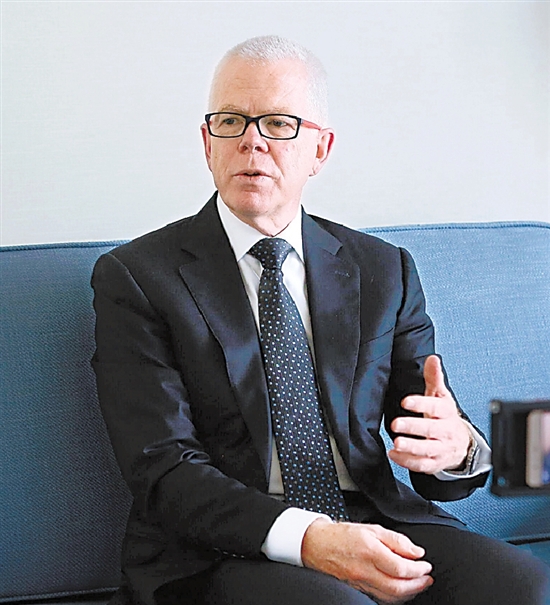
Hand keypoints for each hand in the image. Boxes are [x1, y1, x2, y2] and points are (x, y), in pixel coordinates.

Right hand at [301, 519, 432, 603]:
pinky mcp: (357, 590)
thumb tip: (416, 552)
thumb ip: (395, 539)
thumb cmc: (342, 535)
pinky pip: (380, 598)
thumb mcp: (371, 528)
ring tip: (418, 585)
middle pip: (398, 587)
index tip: (426, 565)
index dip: (418, 569)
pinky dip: (395, 597)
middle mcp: (365, 571)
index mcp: (370, 551)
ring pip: (390, 597)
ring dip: (409, 593)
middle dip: (418, 585)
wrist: (317, 545)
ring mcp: (360, 583)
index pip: (401, 568)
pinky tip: (401, 590)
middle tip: (427, 578)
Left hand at [388, 355, 470, 473]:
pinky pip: (423, 465)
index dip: (421, 404)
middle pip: (431, 429)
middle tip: (395, 424)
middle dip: (413, 427)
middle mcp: (445, 431)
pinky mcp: (436, 463)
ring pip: (428, 449)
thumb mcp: (441, 396)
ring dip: (411, 447)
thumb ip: (434, 378)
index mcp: (447, 412)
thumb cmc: (446, 416)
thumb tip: (432, 358)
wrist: (462, 444)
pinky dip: (408, 461)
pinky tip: (394, 454)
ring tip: (396, 443)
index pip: (436, 407)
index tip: (405, 402)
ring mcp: (441, 448)